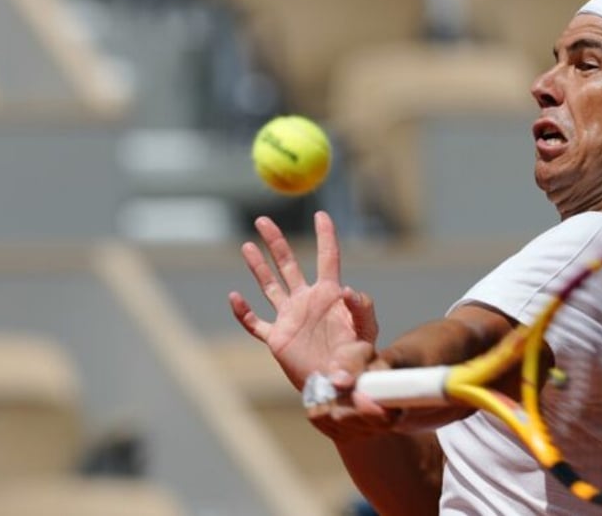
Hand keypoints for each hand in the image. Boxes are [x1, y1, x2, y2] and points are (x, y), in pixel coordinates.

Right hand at [229, 211, 378, 389]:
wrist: (341, 387)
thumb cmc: (358, 360)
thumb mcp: (366, 332)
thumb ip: (361, 309)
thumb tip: (346, 290)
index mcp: (330, 295)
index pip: (328, 258)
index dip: (325, 235)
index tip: (321, 214)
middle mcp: (307, 301)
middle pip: (288, 264)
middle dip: (276, 241)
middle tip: (263, 220)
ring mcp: (290, 318)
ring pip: (269, 286)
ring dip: (258, 266)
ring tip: (248, 245)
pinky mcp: (277, 338)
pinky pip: (255, 323)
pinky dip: (243, 312)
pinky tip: (235, 297)